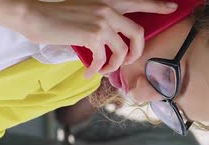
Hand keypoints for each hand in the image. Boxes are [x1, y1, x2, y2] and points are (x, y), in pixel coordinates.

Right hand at [19, 0, 178, 77]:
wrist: (36, 16)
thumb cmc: (55, 18)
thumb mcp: (83, 15)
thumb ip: (99, 25)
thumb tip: (107, 47)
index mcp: (108, 1)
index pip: (139, 1)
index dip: (158, 5)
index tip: (172, 7)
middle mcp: (109, 9)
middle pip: (138, 33)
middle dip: (136, 52)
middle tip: (126, 61)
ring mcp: (102, 22)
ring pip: (122, 51)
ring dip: (114, 66)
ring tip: (102, 70)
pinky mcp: (93, 36)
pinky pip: (103, 59)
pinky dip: (97, 70)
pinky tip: (88, 73)